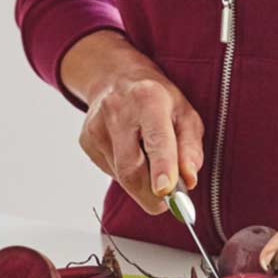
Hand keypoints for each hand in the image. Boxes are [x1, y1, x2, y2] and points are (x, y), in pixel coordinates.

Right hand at [64, 35, 204, 215]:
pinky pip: (110, 171)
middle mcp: (117, 109)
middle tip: (166, 201)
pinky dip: (126, 173)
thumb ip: (191, 148)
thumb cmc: (158, 99)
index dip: (161, 167)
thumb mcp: (185, 114)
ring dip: (141, 181)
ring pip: (121, 175)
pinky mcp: (86, 140)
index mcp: (149, 98)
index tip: (165, 190)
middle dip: (151, 194)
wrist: (116, 77)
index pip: (155, 138)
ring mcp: (96, 126)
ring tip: (148, 157)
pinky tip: (130, 151)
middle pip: (131, 168)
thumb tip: (189, 180)